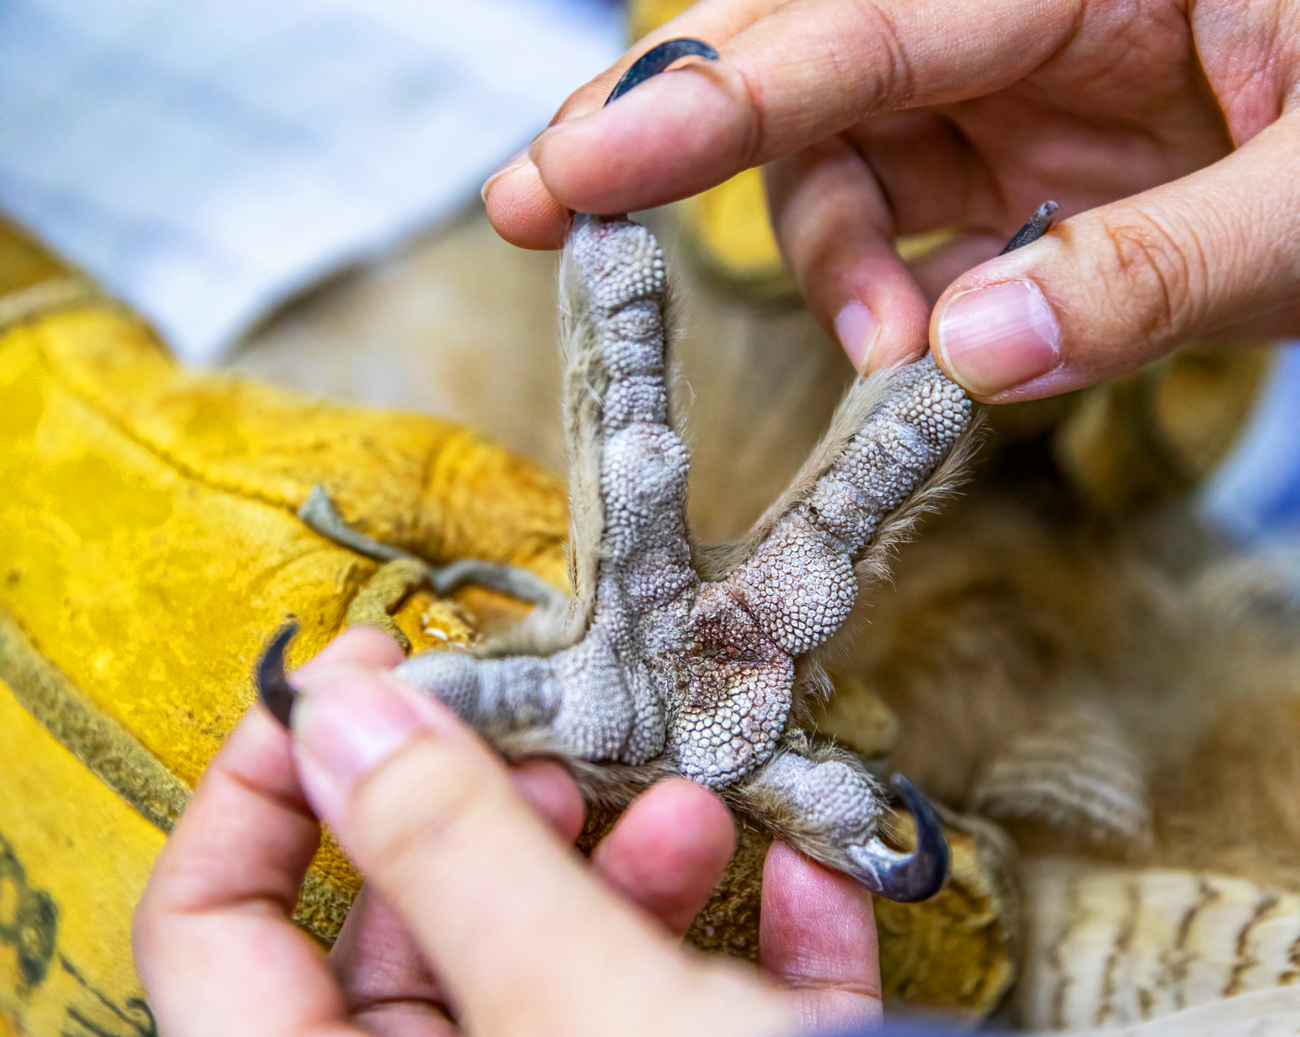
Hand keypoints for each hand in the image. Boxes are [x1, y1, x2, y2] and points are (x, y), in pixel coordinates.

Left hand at [133, 627, 883, 1036]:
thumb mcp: (570, 1005)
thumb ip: (447, 850)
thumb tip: (335, 708)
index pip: (214, 930)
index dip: (261, 784)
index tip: (345, 678)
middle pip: (407, 939)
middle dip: (484, 815)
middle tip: (536, 739)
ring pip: (555, 968)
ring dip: (630, 870)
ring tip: (683, 813)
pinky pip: (701, 1012)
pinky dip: (759, 946)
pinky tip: (800, 888)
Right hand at [484, 0, 1299, 400]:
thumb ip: (1149, 275)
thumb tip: (966, 357)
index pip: (862, 26)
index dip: (708, 105)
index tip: (578, 168)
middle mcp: (1032, 8)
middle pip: (807, 52)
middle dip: (675, 136)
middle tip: (546, 205)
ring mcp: (1024, 83)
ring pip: (845, 153)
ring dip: (829, 263)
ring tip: (885, 357)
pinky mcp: (1028, 157)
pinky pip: (910, 217)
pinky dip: (888, 291)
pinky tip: (916, 346)